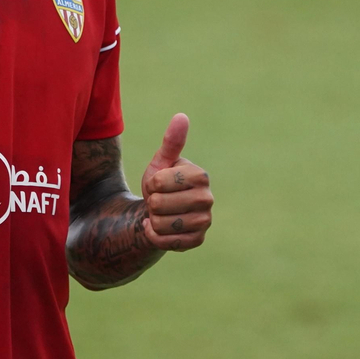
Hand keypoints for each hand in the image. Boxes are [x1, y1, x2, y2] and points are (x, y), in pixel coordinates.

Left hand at [139, 113, 212, 250]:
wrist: (161, 213)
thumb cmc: (161, 184)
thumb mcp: (161, 162)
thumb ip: (171, 142)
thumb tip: (181, 116)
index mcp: (200, 175)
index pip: (159, 182)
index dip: (151, 184)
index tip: (158, 184)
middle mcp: (207, 199)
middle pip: (159, 204)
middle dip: (151, 203)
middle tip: (159, 200)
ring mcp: (205, 221)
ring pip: (161, 224)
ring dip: (153, 220)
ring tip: (161, 214)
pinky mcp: (198, 240)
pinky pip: (165, 242)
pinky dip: (155, 236)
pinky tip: (160, 229)